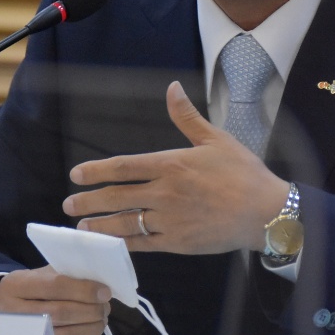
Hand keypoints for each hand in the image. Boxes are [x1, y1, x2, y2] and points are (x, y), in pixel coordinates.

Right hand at [0, 266, 109, 334]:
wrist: (4, 311)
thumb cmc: (31, 289)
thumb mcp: (41, 274)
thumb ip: (66, 276)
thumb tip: (100, 288)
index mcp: (17, 285)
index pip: (56, 286)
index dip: (85, 290)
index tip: (105, 292)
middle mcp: (16, 312)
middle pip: (62, 313)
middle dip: (91, 310)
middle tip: (105, 307)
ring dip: (92, 328)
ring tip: (101, 319)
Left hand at [62, 81, 288, 254]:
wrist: (266, 212)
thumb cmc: (243, 173)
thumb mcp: (216, 139)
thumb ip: (187, 117)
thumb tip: (172, 88)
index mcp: (171, 165)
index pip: (123, 167)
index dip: (96, 171)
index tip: (76, 175)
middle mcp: (165, 193)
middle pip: (117, 197)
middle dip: (89, 200)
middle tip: (69, 203)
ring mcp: (169, 220)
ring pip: (125, 224)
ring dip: (100, 226)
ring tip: (82, 226)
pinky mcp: (177, 243)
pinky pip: (142, 245)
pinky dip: (123, 245)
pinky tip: (110, 245)